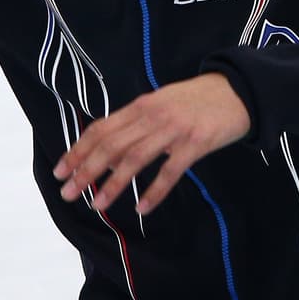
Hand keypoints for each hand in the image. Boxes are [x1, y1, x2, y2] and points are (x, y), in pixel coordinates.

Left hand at [53, 72, 250, 215]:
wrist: (238, 90)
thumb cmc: (196, 100)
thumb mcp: (161, 104)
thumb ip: (137, 123)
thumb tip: (108, 150)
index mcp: (141, 105)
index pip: (101, 128)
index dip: (77, 149)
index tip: (60, 170)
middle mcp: (153, 115)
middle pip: (111, 145)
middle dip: (85, 169)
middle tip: (67, 192)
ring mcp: (174, 129)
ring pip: (135, 158)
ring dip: (113, 184)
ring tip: (97, 204)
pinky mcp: (196, 143)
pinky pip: (170, 171)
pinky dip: (154, 191)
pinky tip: (141, 208)